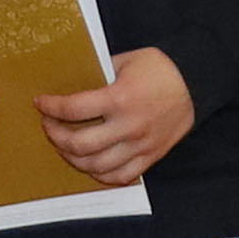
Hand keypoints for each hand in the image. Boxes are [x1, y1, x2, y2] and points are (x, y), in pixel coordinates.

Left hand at [37, 47, 194, 185]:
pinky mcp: (151, 157)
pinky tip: (91, 163)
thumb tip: (69, 86)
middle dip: (55, 136)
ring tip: (66, 146)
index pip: (73, 109)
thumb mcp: (124, 61)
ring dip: (73, 158)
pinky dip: (100, 174)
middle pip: (79, 145)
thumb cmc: (160, 68)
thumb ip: (97, 74)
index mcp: (120, 98)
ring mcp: (140, 145)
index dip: (51, 107)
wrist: (196, 83)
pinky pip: (120, 176)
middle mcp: (129, 126)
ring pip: (96, 166)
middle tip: (49, 126)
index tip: (42, 103)